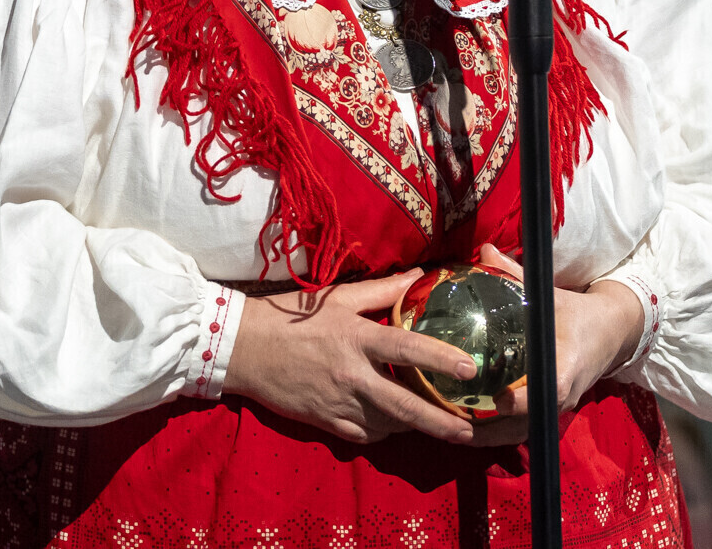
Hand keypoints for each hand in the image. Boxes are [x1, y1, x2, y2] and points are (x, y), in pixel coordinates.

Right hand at [223, 270, 480, 444]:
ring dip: (414, 425)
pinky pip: (364, 435)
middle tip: (468, 428)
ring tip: (439, 425)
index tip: (469, 369)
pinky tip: (394, 424)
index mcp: (355, 338)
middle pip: (405, 404)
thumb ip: (381, 290)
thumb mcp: (336, 296)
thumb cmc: (289, 316)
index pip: (407, 349)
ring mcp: (338, 403)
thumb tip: (419, 276)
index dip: (440, 358)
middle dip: (440, 420)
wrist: (242, 348)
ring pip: (388, 424)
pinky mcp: (325, 423)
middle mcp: (351, 375)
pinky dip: (384, 431)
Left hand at [467, 245, 643, 447]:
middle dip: (491, 429)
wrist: (611, 332)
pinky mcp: (553, 411)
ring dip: (490, 436)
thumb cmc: (577, 312)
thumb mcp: (548, 294)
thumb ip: (514, 275)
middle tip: (452, 424)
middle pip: (528, 424)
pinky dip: (499, 432)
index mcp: (566, 366)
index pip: (549, 391)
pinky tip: (469, 427)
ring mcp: (559, 407)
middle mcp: (564, 394)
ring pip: (524, 433)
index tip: (496, 398)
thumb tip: (485, 250)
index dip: (522, 400)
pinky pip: (525, 430)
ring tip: (451, 431)